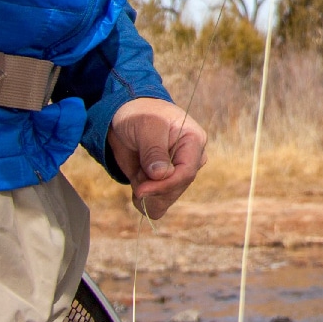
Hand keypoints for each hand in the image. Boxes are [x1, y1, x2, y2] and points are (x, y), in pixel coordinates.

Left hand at [106, 97, 207, 217]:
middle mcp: (191, 161)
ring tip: (139, 171)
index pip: (187, 172)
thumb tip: (162, 174)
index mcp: (194, 141)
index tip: (140, 190)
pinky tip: (138, 182)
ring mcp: (179, 175)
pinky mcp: (166, 186)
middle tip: (138, 172)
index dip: (164, 185)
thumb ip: (154, 150)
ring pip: (165, 201)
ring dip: (146, 192)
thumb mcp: (146, 126)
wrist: (128, 119)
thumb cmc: (140, 115)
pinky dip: (144, 201)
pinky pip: (157, 207)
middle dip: (152, 187)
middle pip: (176, 190)